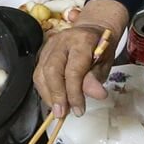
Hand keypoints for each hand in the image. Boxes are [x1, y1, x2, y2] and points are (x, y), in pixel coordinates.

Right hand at [33, 0, 127, 116]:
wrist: (91, 30)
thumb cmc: (100, 48)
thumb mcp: (105, 63)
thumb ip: (96, 78)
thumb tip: (97, 95)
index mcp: (81, 41)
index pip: (73, 71)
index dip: (74, 93)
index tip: (79, 110)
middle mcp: (61, 42)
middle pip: (51, 71)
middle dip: (56, 95)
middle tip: (62, 114)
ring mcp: (48, 47)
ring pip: (40, 74)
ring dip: (48, 95)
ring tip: (58, 110)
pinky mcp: (41, 54)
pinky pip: (38, 75)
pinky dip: (44, 90)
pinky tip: (53, 100)